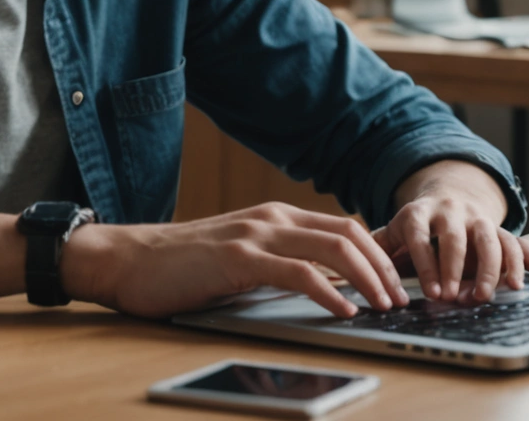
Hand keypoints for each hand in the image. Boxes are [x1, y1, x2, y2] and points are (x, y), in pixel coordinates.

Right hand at [60, 203, 409, 319]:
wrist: (127, 260)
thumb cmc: (181, 266)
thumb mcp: (241, 258)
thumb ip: (278, 263)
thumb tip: (324, 290)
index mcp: (276, 217)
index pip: (345, 228)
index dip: (379, 254)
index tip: (397, 284)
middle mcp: (272, 218)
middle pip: (349, 234)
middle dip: (384, 267)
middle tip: (401, 299)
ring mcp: (256, 235)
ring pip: (332, 248)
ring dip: (368, 278)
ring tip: (383, 306)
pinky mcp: (238, 259)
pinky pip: (298, 273)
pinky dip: (329, 292)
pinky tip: (344, 311)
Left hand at [373, 161, 528, 303]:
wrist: (447, 196)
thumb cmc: (417, 224)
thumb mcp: (394, 230)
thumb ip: (378, 247)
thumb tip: (354, 266)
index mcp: (420, 213)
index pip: (421, 237)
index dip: (427, 264)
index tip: (432, 292)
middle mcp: (452, 213)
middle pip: (458, 238)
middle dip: (459, 269)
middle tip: (459, 297)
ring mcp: (479, 220)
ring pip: (492, 239)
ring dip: (494, 268)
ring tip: (493, 294)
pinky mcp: (499, 229)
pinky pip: (519, 242)